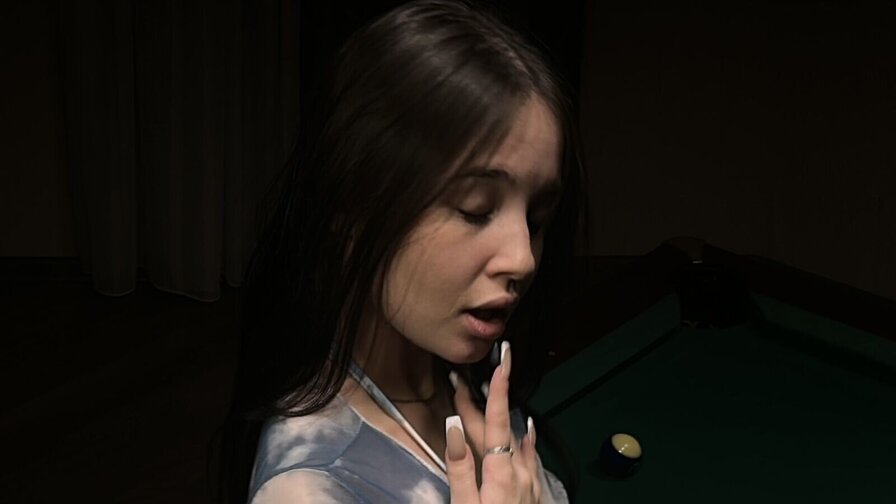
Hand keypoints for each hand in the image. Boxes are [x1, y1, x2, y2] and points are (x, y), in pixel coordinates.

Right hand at [445, 343, 541, 502]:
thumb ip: (460, 467)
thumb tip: (454, 424)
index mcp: (500, 472)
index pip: (498, 419)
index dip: (499, 386)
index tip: (502, 358)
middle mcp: (520, 471)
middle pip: (500, 428)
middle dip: (482, 400)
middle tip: (461, 378)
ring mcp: (530, 482)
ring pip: (514, 439)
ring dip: (500, 417)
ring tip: (487, 394)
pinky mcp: (534, 493)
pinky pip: (528, 456)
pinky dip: (523, 438)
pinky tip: (528, 430)